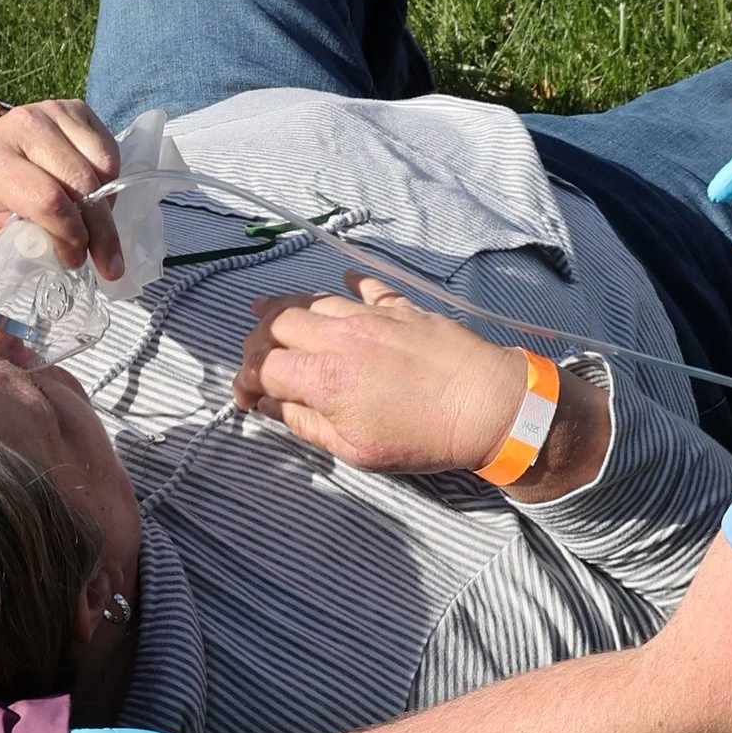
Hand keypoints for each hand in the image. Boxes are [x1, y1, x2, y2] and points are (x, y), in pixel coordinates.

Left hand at [0, 97, 124, 290]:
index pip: (47, 200)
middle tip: (105, 261)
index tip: (74, 261)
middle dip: (99, 230)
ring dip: (106, 205)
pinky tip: (95, 199)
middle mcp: (24, 127)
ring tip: (95, 227)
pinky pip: (110, 150)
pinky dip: (110, 181)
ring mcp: (52, 113)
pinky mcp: (74, 109)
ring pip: (103, 166)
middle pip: (82, 185)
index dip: (69, 236)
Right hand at [233, 277, 531, 474]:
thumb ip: (306, 425)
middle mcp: (340, 337)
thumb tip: (269, 405)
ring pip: (313, 300)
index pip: (262, 367)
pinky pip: (366, 286)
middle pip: (278, 323)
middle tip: (254, 357)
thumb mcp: (356, 450)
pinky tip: (340, 282)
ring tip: (267, 312)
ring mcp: (371, 317)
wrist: (488, 406)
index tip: (245, 397)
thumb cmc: (424, 439)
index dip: (243, 381)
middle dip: (255, 340)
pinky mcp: (401, 308)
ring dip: (285, 308)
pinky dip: (347, 284)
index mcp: (324, 379)